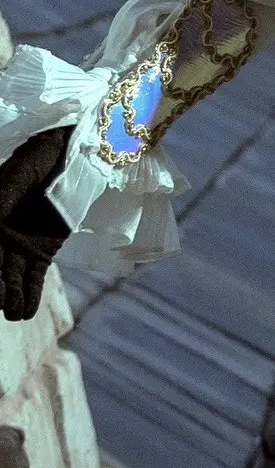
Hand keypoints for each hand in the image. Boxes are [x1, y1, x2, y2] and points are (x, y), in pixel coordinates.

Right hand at [0, 127, 73, 320]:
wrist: (75, 154)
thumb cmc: (43, 157)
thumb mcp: (21, 174)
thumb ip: (4, 196)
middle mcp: (2, 232)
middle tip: (3, 305)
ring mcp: (22, 243)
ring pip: (13, 275)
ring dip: (13, 295)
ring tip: (14, 313)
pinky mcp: (43, 251)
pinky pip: (34, 276)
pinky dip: (31, 294)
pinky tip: (25, 313)